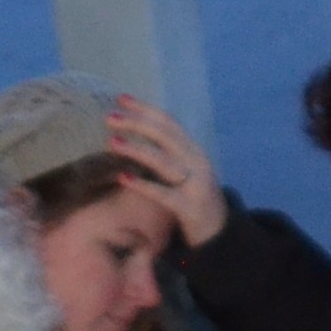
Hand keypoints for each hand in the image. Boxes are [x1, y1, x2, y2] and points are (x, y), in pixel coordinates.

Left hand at [105, 96, 228, 250]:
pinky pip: (163, 194)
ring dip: (137, 149)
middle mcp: (196, 161)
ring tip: (112, 142)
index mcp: (193, 149)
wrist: (220, 232)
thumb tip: (134, 133)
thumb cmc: (194, 197)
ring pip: (164, 161)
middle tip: (110, 117)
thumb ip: (167, 153)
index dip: (145, 109)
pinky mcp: (189, 207)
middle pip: (165, 135)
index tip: (120, 98)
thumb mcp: (185, 169)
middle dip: (137, 123)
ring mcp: (195, 184)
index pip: (168, 122)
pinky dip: (143, 185)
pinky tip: (123, 177)